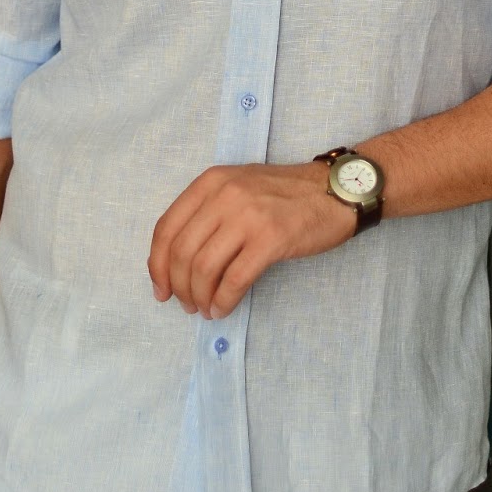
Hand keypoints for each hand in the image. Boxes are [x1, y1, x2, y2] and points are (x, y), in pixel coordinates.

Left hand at [147, 162, 355, 318]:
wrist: (335, 191)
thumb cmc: (286, 194)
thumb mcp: (238, 187)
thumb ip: (207, 213)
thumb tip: (178, 262)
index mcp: (210, 182)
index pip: (166, 228)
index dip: (157, 265)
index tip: (161, 289)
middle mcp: (224, 195)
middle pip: (182, 252)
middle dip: (179, 287)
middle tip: (187, 305)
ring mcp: (248, 216)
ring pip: (204, 268)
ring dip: (199, 297)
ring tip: (205, 309)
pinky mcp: (271, 238)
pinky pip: (235, 279)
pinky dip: (223, 301)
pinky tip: (223, 309)